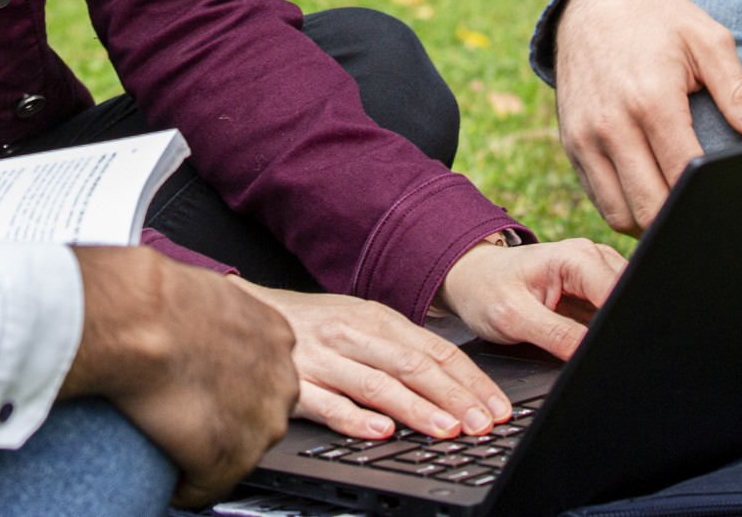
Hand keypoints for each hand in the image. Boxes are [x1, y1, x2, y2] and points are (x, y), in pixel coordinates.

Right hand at [59, 246, 296, 507]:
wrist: (143, 320)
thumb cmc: (161, 298)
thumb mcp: (211, 292)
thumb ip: (222, 317)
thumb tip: (201, 325)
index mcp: (277, 336)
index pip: (264, 372)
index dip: (232, 382)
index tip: (208, 384)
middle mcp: (281, 382)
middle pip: (259, 414)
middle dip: (226, 417)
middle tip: (187, 411)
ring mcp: (261, 423)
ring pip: (237, 451)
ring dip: (207, 452)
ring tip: (173, 439)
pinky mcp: (230, 457)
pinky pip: (206, 486)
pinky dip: (186, 486)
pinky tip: (167, 473)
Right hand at [231, 279, 511, 441]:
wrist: (244, 310)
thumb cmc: (311, 322)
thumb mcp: (360, 320)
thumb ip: (400, 345)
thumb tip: (453, 376)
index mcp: (375, 318)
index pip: (435, 351)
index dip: (470, 380)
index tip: (497, 406)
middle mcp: (352, 334)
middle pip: (412, 366)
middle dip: (453, 397)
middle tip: (482, 424)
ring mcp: (322, 358)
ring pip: (376, 384)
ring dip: (414, 409)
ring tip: (445, 429)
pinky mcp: (292, 381)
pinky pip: (326, 403)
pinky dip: (355, 418)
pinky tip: (379, 432)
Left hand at [435, 236, 627, 359]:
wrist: (473, 279)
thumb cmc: (487, 290)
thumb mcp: (514, 317)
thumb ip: (557, 335)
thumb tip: (590, 353)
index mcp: (577, 258)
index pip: (619, 294)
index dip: (618, 326)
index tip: (605, 349)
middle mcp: (594, 259)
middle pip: (629, 299)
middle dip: (617, 328)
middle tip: (585, 347)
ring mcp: (597, 274)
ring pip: (624, 308)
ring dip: (611, 329)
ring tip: (574, 338)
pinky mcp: (595, 291)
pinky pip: (612, 313)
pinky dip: (603, 329)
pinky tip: (581, 336)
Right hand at [550, 0, 741, 232]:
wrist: (592, 1)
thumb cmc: (657, 20)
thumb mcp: (707, 40)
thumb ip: (739, 91)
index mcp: (652, 100)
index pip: (683, 175)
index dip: (708, 198)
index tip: (729, 203)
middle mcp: (611, 123)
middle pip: (649, 206)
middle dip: (681, 218)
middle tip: (708, 214)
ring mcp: (584, 136)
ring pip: (618, 213)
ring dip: (650, 221)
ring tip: (678, 210)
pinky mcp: (570, 142)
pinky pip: (597, 196)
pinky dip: (623, 206)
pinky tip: (648, 194)